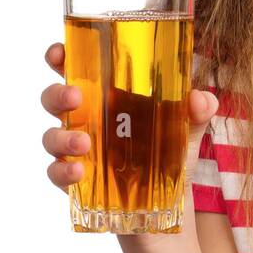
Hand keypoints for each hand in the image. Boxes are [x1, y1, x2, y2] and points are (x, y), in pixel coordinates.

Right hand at [41, 41, 218, 198]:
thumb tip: (201, 99)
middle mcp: (86, 119)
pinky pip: (56, 172)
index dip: (60, 58)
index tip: (59, 53)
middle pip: (55, 99)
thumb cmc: (171, 150)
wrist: (172, 199)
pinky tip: (79, 172)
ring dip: (62, 137)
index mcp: (106, 96)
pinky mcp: (76, 179)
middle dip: (58, 94)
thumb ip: (198, 110)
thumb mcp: (188, 127)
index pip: (76, 69)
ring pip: (51, 136)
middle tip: (76, 96)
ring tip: (85, 144)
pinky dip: (63, 171)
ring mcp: (77, 149)